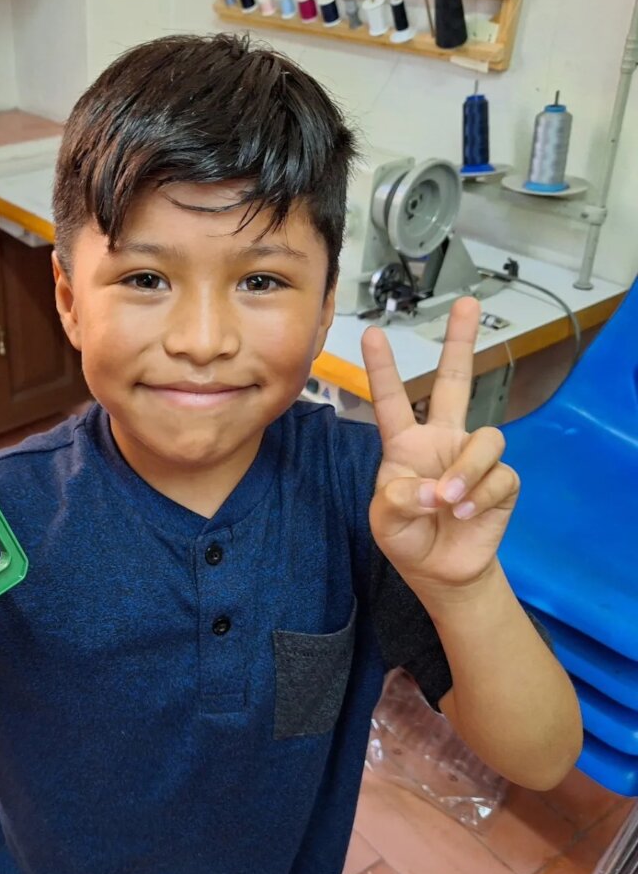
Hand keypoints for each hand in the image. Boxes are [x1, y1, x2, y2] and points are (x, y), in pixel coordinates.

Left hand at [362, 297, 518, 592]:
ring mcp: (473, 457)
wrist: (440, 569)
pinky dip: (479, 496)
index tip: (371, 333)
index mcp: (405, 444)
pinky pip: (499, 476)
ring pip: (486, 439)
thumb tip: (433, 487)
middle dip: (460, 343)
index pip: (392, 400)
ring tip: (447, 501)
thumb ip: (398, 499)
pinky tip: (464, 513)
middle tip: (468, 304)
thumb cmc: (407, 536)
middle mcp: (442, 440)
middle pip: (455, 382)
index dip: (382, 369)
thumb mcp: (385, 520)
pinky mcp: (501, 480)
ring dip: (465, 472)